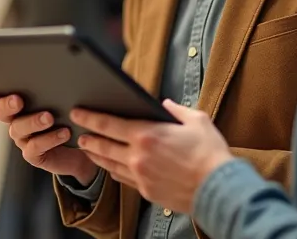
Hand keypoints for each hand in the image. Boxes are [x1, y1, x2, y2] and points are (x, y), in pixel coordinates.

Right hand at [0, 78, 98, 183]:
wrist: (85, 145)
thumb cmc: (71, 117)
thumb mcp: (64, 98)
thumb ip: (53, 86)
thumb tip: (55, 67)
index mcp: (19, 105)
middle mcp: (16, 121)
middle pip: (3, 112)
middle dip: (8, 105)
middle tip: (18, 100)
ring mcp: (23, 139)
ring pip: (18, 129)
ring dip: (33, 122)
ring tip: (50, 117)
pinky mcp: (34, 155)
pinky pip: (35, 147)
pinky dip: (49, 139)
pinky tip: (63, 132)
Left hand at [72, 100, 233, 214]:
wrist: (218, 189)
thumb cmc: (210, 154)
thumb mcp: (197, 120)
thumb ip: (176, 110)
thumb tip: (164, 106)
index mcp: (148, 135)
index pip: (110, 124)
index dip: (90, 117)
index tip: (79, 113)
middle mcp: (138, 157)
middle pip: (104, 146)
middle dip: (89, 138)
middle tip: (79, 133)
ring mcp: (141, 176)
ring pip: (110, 164)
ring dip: (97, 155)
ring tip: (89, 149)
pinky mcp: (146, 191)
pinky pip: (123, 179)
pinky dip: (114, 171)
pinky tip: (111, 168)